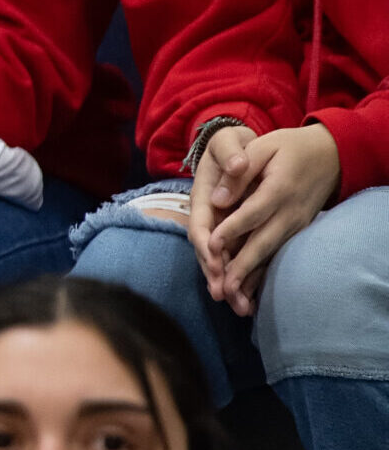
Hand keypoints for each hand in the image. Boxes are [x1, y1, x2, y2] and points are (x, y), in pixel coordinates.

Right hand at [184, 123, 253, 302]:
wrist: (235, 149)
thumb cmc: (231, 146)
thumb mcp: (228, 142)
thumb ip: (230, 153)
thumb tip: (237, 167)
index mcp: (202, 198)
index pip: (199, 225)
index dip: (206, 244)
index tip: (215, 259)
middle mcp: (208, 217)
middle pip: (207, 250)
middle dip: (214, 273)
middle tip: (223, 295)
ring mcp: (220, 228)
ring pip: (220, 259)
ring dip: (227, 283)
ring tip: (240, 307)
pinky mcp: (234, 235)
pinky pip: (235, 258)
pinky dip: (241, 278)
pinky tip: (250, 298)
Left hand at [202, 123, 338, 315]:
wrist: (330, 155)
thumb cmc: (287, 147)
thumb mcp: (263, 147)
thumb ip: (239, 171)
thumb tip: (217, 199)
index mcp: (279, 189)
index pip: (252, 213)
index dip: (231, 230)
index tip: (210, 246)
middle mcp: (290, 212)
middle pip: (263, 243)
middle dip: (243, 268)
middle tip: (223, 289)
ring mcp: (296, 225)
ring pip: (272, 255)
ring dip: (254, 279)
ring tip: (237, 303)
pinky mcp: (297, 231)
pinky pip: (278, 255)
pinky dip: (265, 275)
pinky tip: (250, 294)